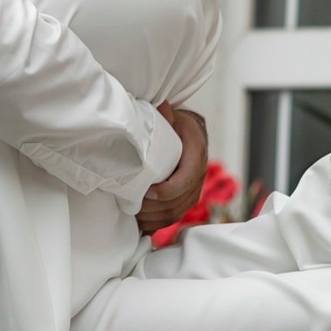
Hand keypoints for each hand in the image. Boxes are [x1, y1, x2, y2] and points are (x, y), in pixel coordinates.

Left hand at [136, 104, 207, 236]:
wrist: (189, 135)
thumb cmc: (177, 126)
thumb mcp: (173, 117)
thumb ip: (166, 115)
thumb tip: (162, 105)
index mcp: (196, 155)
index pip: (186, 179)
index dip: (168, 190)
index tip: (148, 191)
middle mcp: (198, 176)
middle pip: (179, 202)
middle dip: (154, 208)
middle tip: (132, 206)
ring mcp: (193, 190)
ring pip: (176, 213)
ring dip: (154, 218)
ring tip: (133, 216)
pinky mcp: (185, 200)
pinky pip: (173, 217)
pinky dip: (156, 224)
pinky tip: (140, 224)